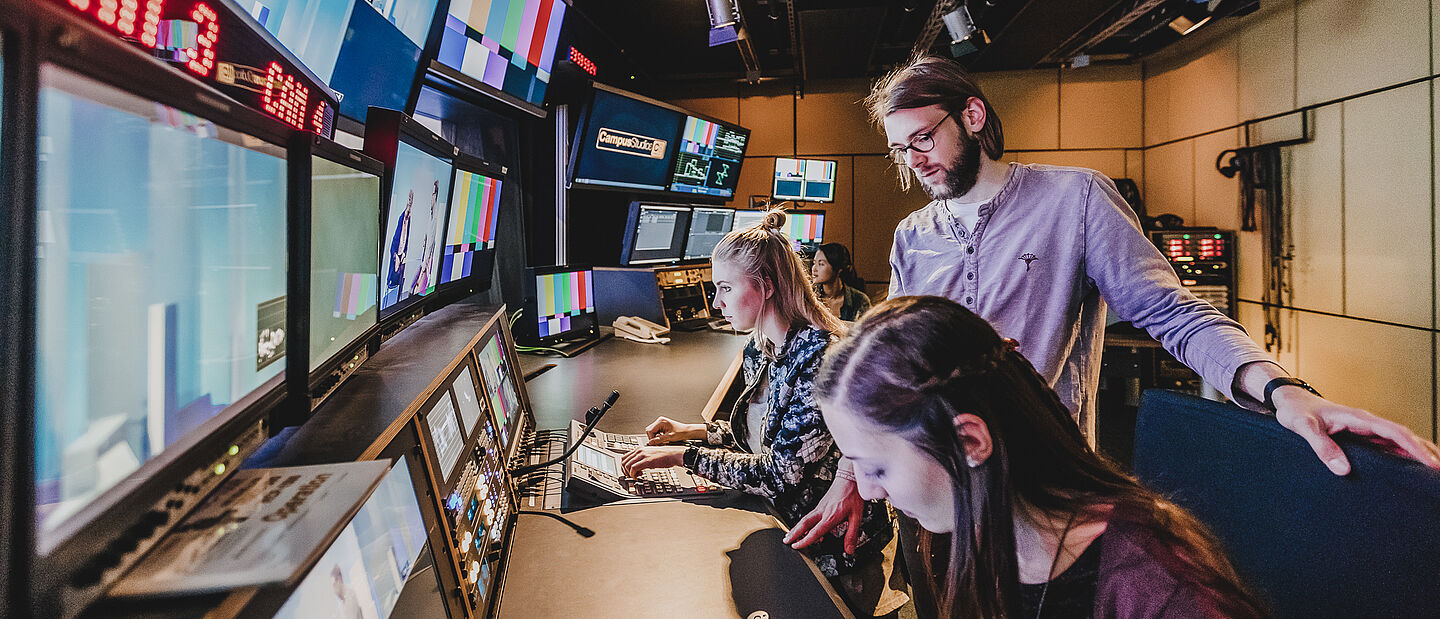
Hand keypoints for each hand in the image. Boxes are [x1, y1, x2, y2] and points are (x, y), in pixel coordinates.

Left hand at [620, 446, 686, 476]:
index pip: (625, 457)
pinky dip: (633, 475)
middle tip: (630, 476)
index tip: (628, 472)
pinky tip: (638, 477)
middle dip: (625, 471)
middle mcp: (639, 450)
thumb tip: (637, 467)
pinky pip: (633, 468)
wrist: (673, 454)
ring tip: (635, 476)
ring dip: (629, 473)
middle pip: (623, 461)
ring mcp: (642, 455)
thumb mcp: (650, 455)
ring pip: (627, 465)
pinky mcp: (646, 461)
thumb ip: (642, 458)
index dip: (624, 466)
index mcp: (639, 448)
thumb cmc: (665, 455)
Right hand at [645, 417, 705, 444]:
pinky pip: (656, 431)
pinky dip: (658, 436)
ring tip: (662, 440)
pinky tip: (663, 438)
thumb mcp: (669, 437)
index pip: (650, 430)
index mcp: (661, 421)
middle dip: (652, 437)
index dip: (651, 438)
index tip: (654, 443)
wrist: (687, 431)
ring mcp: (661, 423)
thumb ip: (659, 440)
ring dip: (655, 437)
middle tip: (658, 442)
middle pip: (650, 430)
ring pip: (652, 431)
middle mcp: (660, 421)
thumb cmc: (681, 432)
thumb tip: (651, 442)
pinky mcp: (662, 426)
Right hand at [783, 476, 862, 553]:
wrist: (849, 477)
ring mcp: (820, 507)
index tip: (796, 546)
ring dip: (796, 528)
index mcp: (830, 516)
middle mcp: (822, 511)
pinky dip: (804, 523)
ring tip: (790, 535)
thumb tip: (850, 550)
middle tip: (785, 540)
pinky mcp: (821, 504)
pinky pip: (810, 515)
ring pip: (805, 518)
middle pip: (804, 523)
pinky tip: (806, 528)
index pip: (814, 531)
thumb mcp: (857, 516)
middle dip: (794, 533)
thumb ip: (852, 534)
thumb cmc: (852, 494)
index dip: (804, 540)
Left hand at [1273, 386, 1439, 475]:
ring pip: (1400, 442)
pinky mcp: (1362, 437)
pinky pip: (1388, 446)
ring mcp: (1367, 430)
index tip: (1433, 464)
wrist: (1290, 401)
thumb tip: (1343, 469)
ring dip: (1419, 454)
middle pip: (1406, 437)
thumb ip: (1321, 446)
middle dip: (1427, 453)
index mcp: (1359, 418)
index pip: (1396, 432)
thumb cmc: (1296, 411)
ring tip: (1434, 474)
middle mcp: (1368, 423)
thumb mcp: (1304, 427)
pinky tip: (1411, 469)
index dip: (1416, 448)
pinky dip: (1404, 456)